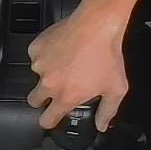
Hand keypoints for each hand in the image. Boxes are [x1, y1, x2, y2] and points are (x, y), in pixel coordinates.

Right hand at [27, 0, 128, 132]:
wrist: (97, 24)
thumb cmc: (106, 54)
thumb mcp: (116, 88)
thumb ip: (107, 111)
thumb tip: (102, 125)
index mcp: (66, 97)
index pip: (46, 120)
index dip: (49, 121)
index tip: (51, 117)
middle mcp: (50, 83)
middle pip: (34, 100)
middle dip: (42, 99)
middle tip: (56, 89)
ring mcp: (40, 65)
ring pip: (37, 76)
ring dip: (47, 73)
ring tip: (66, 63)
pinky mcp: (36, 48)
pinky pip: (37, 56)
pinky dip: (46, 55)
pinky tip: (61, 51)